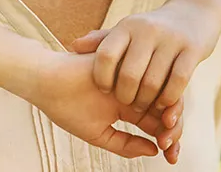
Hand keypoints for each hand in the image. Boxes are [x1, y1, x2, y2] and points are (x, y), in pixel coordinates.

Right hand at [12, 51, 183, 159]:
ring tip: (168, 129)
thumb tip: (155, 151)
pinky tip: (162, 111)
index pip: (155, 124)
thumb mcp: (98, 134)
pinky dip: (162, 94)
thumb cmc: (67, 108)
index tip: (171, 157)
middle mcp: (135, 91)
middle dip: (173, 129)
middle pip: (164, 109)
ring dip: (171, 113)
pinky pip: (154, 76)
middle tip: (171, 144)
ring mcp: (134, 77)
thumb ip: (125, 144)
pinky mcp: (131, 62)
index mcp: (128, 108)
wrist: (47, 81)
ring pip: (163, 94)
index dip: (167, 140)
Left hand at [70, 0, 220, 115]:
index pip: (106, 55)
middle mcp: (147, 31)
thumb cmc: (151, 29)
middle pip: (129, 75)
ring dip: (147, 101)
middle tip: (127, 105)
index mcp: (126, 27)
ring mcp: (171, 40)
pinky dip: (168, 98)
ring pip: (153, 82)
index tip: (104, 90)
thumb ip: (101, 41)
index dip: (102, 78)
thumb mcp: (126, 30)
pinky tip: (164, 104)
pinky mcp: (192, 50)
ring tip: (143, 107)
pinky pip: (178, 82)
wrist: (194, 12)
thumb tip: (73, 46)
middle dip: (126, 96)